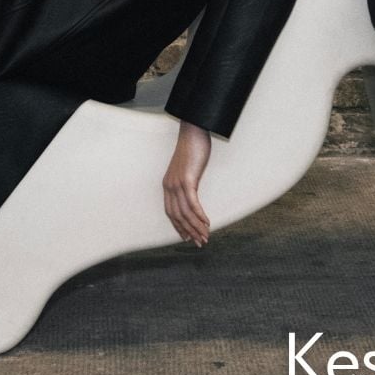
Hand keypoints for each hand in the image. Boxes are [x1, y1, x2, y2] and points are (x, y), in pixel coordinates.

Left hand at [163, 121, 212, 246]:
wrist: (192, 132)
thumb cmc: (192, 148)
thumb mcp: (188, 169)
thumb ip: (188, 183)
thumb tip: (193, 194)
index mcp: (167, 185)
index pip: (171, 212)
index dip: (179, 227)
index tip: (187, 237)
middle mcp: (169, 186)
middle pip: (177, 216)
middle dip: (189, 231)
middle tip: (200, 242)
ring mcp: (177, 184)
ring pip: (185, 213)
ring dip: (196, 227)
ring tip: (206, 236)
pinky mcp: (187, 180)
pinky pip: (193, 203)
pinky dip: (200, 215)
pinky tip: (206, 222)